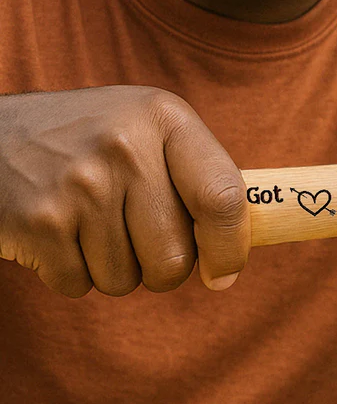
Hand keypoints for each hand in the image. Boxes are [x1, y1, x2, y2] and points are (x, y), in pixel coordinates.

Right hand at [0, 87, 249, 295]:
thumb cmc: (86, 144)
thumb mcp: (145, 133)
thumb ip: (196, 181)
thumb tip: (231, 264)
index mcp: (164, 118)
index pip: (224, 198)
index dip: (232, 247)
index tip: (225, 271)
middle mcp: (124, 146)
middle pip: (175, 258)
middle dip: (160, 266)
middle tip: (131, 234)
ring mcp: (78, 184)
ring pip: (126, 280)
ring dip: (110, 267)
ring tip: (85, 221)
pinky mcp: (37, 222)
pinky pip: (79, 285)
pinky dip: (70, 271)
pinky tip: (55, 229)